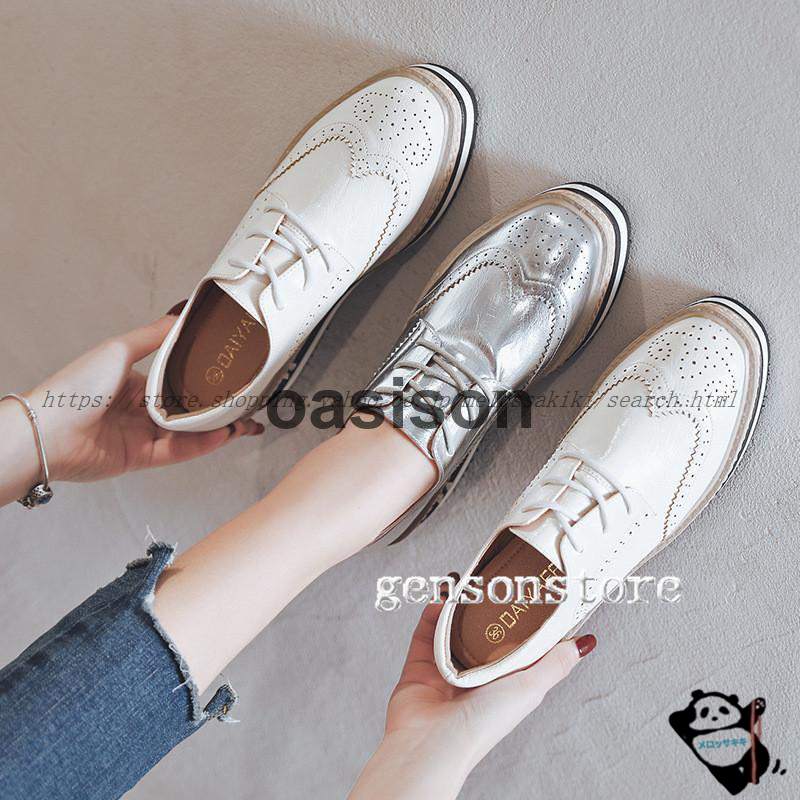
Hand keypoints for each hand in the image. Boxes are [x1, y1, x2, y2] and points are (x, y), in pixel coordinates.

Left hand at [21, 308, 263, 482]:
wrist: (50, 431)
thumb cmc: (76, 386)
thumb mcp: (119, 349)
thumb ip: (154, 336)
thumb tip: (181, 316)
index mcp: (133, 382)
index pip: (178, 380)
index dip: (205, 380)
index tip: (231, 377)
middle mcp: (139, 409)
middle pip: (188, 409)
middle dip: (218, 408)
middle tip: (246, 405)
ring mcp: (141, 434)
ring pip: (188, 432)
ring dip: (217, 428)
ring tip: (243, 423)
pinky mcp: (141, 458)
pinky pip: (177, 450)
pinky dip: (200, 444)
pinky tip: (221, 436)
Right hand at [350, 579, 595, 798]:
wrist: (432, 743)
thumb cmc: (483, 725)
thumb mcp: (529, 688)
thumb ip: (555, 664)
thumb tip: (584, 645)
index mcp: (504, 681)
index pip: (514, 642)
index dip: (517, 616)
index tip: (522, 588)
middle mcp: (476, 675)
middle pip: (480, 631)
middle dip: (482, 606)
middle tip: (487, 580)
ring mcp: (446, 670)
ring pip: (451, 628)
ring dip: (456, 605)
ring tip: (463, 583)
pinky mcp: (420, 667)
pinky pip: (425, 633)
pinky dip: (431, 614)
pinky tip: (439, 599)